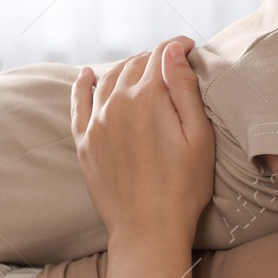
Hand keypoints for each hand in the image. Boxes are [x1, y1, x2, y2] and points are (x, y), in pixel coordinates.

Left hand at [69, 38, 214, 238]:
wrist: (148, 230)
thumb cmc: (184, 187)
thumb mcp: (199, 137)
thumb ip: (184, 89)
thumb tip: (173, 50)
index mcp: (149, 98)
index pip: (163, 54)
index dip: (179, 47)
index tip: (191, 48)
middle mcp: (117, 103)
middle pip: (136, 64)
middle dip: (156, 58)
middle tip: (173, 65)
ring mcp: (97, 122)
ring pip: (110, 78)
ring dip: (128, 68)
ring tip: (143, 70)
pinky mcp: (84, 142)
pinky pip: (78, 102)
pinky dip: (82, 84)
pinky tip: (87, 74)